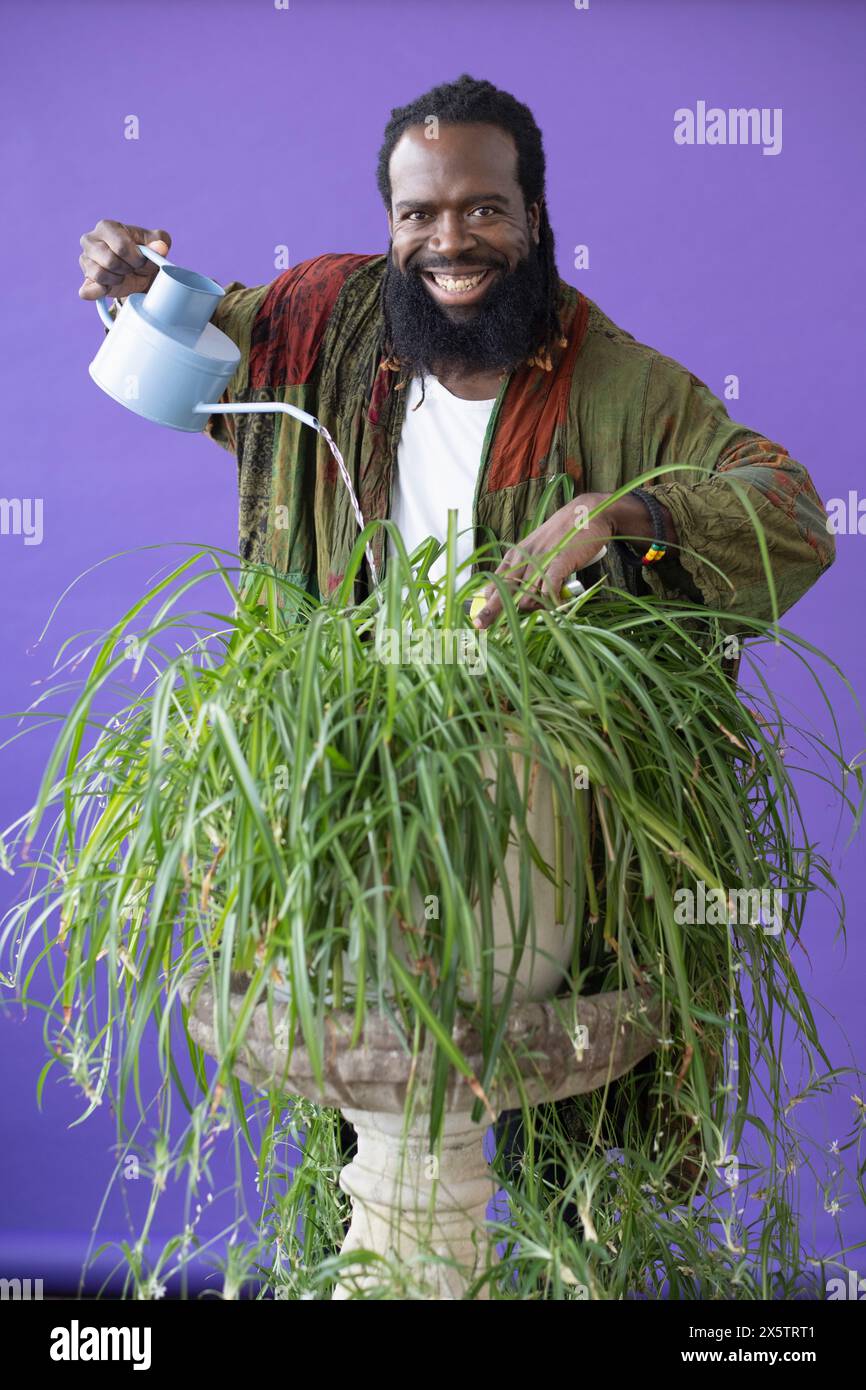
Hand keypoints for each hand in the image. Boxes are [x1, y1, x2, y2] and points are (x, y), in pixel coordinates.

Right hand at [78, 219, 171, 301]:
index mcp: (106, 227)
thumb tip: (160, 247)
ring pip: (99, 275)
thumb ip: (160, 242)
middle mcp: (90, 240)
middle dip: (127, 269)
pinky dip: (101, 292)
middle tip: (132, 268)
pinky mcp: (85, 281)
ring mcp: (85, 260)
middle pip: (110, 261)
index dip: (136, 259)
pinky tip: (110, 287)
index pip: (121, 246)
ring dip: (117, 279)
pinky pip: (87, 291)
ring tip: (123, 275)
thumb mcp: (156, 245)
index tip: (141, 261)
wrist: (138, 274)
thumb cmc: (144, 254)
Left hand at [472, 493, 613, 628]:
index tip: (477, 620)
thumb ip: (523, 571)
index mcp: (515, 556)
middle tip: (479, 627)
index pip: (494, 582)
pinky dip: (551, 602)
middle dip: (490, 611)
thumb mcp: (534, 550)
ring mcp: (541, 560)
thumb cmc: (561, 536)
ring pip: (528, 596)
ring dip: (537, 610)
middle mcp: (524, 558)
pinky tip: (557, 605)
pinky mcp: (559, 561)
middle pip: (503, 590)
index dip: (485, 602)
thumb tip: (513, 597)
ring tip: (549, 608)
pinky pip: (549, 588)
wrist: (586, 513)